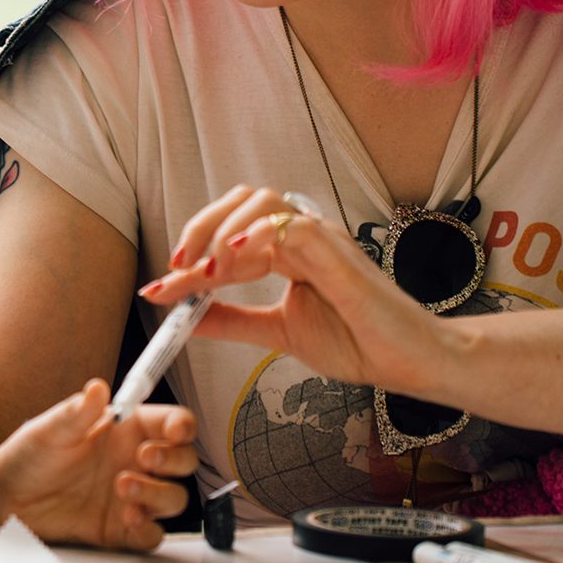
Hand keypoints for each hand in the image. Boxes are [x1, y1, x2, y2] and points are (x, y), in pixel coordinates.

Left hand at [0, 379, 198, 550]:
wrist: (7, 499)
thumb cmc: (29, 457)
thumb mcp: (50, 429)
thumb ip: (77, 412)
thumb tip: (97, 388)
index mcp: (126, 431)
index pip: (172, 423)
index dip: (182, 425)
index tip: (175, 430)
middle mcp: (135, 462)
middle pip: (183, 460)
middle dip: (174, 459)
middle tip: (145, 457)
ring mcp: (132, 497)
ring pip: (174, 497)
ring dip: (157, 493)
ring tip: (122, 486)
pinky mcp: (121, 529)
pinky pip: (152, 534)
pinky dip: (148, 529)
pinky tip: (129, 519)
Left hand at [144, 185, 456, 391]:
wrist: (406, 362)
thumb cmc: (356, 341)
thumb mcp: (277, 331)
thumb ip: (231, 320)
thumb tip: (183, 315)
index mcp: (288, 250)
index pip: (229, 236)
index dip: (190, 257)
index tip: (156, 289)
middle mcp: (302, 235)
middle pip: (242, 201)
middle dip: (200, 228)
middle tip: (177, 270)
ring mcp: (322, 238)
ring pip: (264, 202)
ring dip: (224, 231)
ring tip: (205, 272)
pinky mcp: (339, 251)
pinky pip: (294, 224)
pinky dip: (260, 234)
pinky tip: (236, 258)